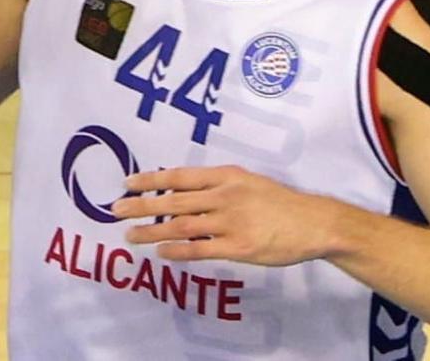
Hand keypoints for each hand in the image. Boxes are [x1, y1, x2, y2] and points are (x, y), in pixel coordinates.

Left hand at [114, 166, 340, 266]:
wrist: (314, 223)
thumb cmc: (277, 201)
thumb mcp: (246, 180)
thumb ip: (215, 184)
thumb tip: (180, 187)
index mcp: (224, 176)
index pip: (178, 176)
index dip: (150, 179)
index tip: (127, 183)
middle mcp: (223, 196)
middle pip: (173, 201)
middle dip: (141, 206)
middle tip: (115, 210)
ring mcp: (230, 223)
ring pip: (182, 226)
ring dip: (152, 231)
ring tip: (130, 235)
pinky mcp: (239, 248)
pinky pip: (201, 250)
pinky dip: (178, 250)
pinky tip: (161, 252)